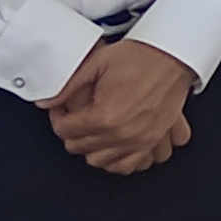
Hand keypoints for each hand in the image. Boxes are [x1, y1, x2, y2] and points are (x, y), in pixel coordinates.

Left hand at [46, 41, 194, 174]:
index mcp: (105, 115)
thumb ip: (67, 86)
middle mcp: (123, 132)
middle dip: (72, 132)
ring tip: (93, 130)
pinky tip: (113, 145)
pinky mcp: (154, 140)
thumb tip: (46, 102)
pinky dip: (118, 159)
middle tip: (76, 117)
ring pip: (101, 161)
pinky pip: (129, 165)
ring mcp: (140, 140)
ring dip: (92, 147)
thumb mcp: (97, 63)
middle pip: (80, 147)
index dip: (58, 118)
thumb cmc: (142, 56)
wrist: (174, 55)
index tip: (61, 110)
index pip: (65, 131)